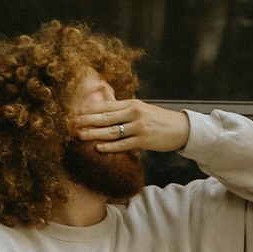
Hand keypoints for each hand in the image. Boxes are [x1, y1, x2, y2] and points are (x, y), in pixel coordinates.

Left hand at [73, 96, 190, 155]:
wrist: (181, 128)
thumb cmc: (159, 120)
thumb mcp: (142, 110)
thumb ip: (124, 110)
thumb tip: (105, 109)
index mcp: (132, 104)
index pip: (107, 106)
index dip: (90, 109)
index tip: (76, 112)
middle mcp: (134, 113)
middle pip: (105, 117)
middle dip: (87, 120)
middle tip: (71, 123)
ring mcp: (138, 127)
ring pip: (111, 131)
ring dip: (94, 133)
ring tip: (80, 135)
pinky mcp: (143, 140)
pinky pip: (123, 144)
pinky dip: (109, 146)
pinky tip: (98, 147)